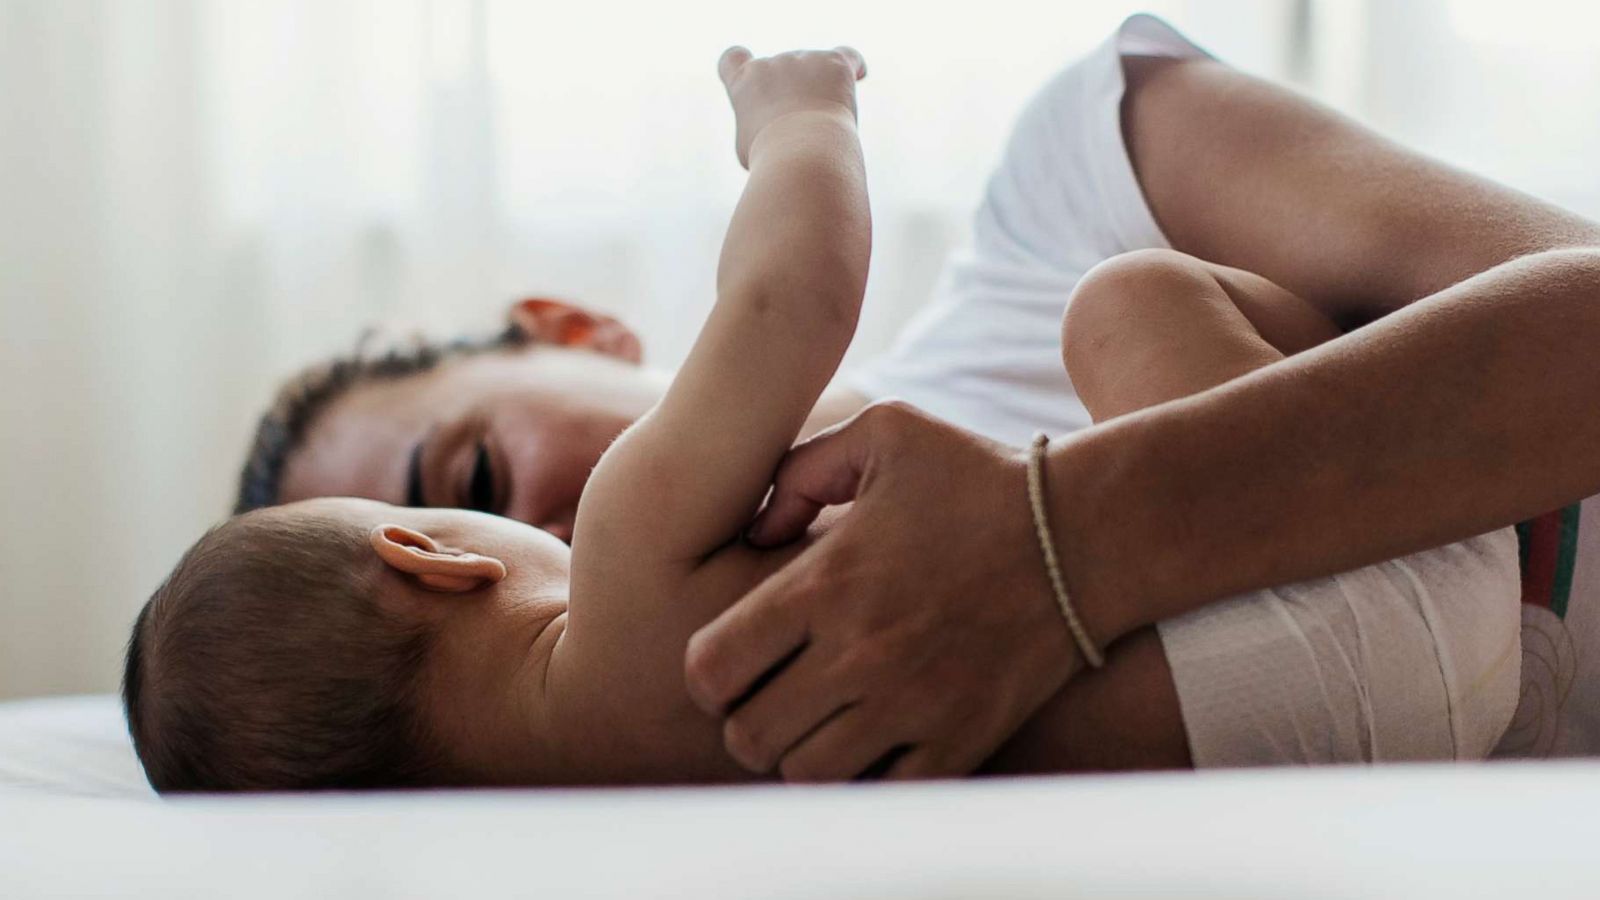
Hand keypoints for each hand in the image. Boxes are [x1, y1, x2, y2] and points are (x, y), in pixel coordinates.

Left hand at [683, 401, 1084, 780]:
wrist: (1087, 535)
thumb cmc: (979, 479)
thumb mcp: (886, 433)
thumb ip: (802, 467)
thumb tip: (756, 528)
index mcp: (825, 584)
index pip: (712, 668)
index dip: (708, 673)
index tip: (732, 662)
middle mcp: (860, 655)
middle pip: (750, 736)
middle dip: (747, 721)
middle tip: (772, 698)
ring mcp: (912, 707)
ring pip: (807, 775)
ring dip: (802, 753)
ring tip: (822, 721)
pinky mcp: (960, 742)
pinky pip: (881, 795)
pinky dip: (866, 779)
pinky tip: (875, 741)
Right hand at [718, 45, 866, 167]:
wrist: (800, 154)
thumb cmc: (771, 160)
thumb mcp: (749, 147)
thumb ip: (758, 126)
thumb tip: (778, 125)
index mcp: (743, 82)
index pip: (733, 59)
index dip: (743, 66)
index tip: (758, 80)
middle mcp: (772, 63)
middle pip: (784, 74)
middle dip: (794, 98)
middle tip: (802, 133)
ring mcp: (803, 60)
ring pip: (817, 72)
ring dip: (822, 93)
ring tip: (825, 127)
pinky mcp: (833, 63)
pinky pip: (848, 56)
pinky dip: (854, 66)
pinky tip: (857, 76)